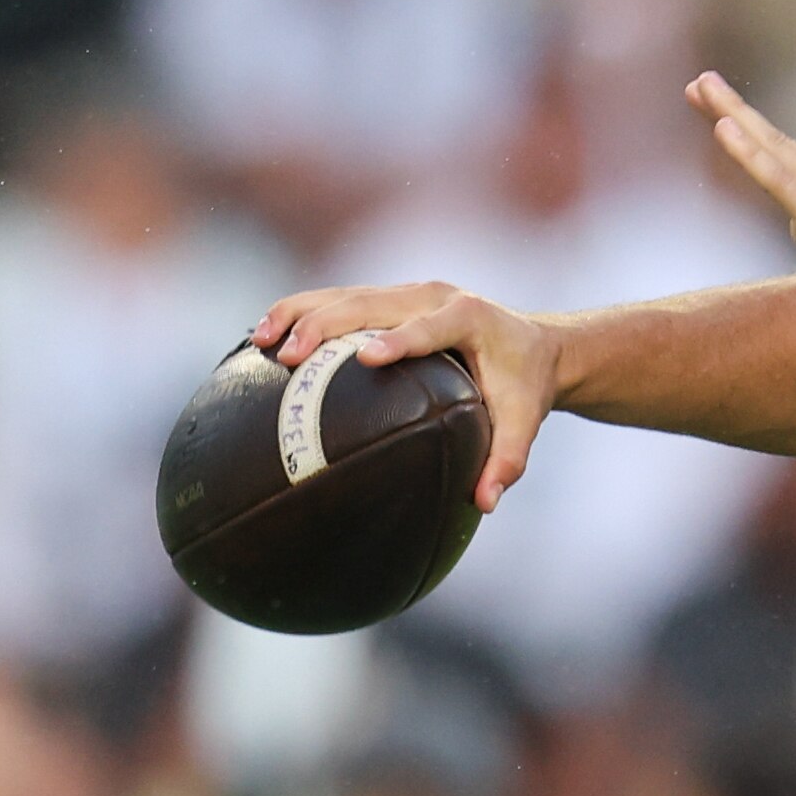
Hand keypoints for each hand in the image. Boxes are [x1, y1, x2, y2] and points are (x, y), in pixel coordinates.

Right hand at [250, 282, 562, 511]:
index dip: (400, 339)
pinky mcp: (391, 298)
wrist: (534, 344)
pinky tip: (265, 336)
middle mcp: (435, 296)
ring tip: (261, 340)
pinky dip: (302, 312)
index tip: (367, 358)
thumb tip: (484, 502)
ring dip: (300, 313)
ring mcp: (409, 293)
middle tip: (287, 356)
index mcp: (470, 317)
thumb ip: (508, 460)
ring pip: (345, 294)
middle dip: (326, 325)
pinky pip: (340, 299)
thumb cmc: (525, 386)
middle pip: (371, 302)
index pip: (429, 327)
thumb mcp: (524, 422)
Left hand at [685, 73, 795, 330]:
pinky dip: (747, 151)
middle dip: (736, 111)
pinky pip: (775, 176)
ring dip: (733, 114)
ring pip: (771, 147)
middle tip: (702, 84)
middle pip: (778, 141)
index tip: (731, 121)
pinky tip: (722, 127)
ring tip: (701, 87)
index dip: (760, 139)